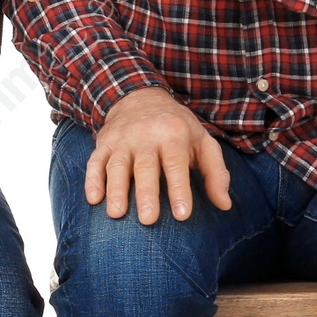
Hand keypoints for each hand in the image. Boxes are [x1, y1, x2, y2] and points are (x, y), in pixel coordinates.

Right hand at [87, 88, 231, 223]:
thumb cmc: (177, 127)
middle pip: (145, 167)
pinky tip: (93, 199)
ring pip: (117, 165)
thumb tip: (224, 205)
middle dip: (146, 193)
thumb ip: (215, 173)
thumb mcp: (202, 141)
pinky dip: (92, 180)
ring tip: (116, 214)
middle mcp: (146, 135)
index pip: (176, 164)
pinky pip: (95, 161)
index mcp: (173, 134)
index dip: (179, 189)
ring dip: (115, 189)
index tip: (182, 215)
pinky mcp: (103, 143)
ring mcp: (122, 139)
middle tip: (148, 220)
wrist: (140, 96)